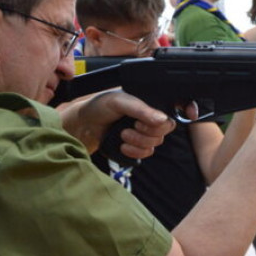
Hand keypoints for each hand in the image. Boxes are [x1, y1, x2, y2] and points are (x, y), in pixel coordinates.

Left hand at [57, 90, 175, 158]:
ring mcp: (144, 134)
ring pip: (155, 144)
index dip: (165, 121)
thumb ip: (141, 109)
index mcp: (150, 105)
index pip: (170, 116)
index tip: (149, 120)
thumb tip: (161, 119)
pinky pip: (146, 154)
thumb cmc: (101, 107)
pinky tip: (123, 146)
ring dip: (138, 142)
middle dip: (146, 133)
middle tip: (131, 126)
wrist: (85, 124)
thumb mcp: (120, 101)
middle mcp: (150, 119)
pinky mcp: (137, 147)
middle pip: (164, 132)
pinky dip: (134, 152)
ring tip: (123, 135)